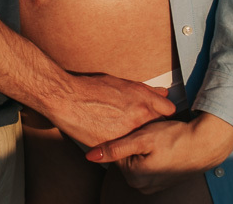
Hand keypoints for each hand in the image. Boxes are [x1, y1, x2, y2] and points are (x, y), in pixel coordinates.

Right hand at [44, 72, 175, 147]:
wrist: (64, 97)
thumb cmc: (87, 87)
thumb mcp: (117, 82)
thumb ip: (143, 90)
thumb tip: (162, 93)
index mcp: (141, 97)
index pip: (168, 110)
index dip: (161, 112)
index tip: (154, 114)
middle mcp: (139, 114)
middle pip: (159, 127)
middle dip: (150, 127)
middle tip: (136, 125)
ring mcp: (128, 131)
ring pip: (143, 140)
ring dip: (137, 138)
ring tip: (122, 133)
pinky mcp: (115, 145)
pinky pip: (126, 150)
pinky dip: (122, 147)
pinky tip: (112, 139)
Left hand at [85, 112, 232, 193]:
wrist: (206, 144)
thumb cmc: (175, 138)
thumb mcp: (143, 139)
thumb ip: (115, 148)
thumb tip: (89, 156)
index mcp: (134, 177)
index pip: (115, 152)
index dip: (122, 135)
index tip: (135, 128)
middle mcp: (141, 186)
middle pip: (125, 157)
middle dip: (132, 142)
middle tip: (147, 132)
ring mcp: (152, 185)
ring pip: (136, 159)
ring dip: (141, 147)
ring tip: (155, 138)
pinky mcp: (160, 180)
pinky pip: (147, 164)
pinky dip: (150, 153)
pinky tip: (160, 144)